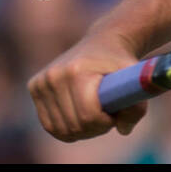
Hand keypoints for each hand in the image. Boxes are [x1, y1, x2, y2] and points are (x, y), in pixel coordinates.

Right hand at [28, 30, 147, 141]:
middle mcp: (54, 75)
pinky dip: (67, 128)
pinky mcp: (34, 87)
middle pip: (74, 125)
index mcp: (76, 71)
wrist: (102, 42)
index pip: (87, 115)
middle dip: (96, 127)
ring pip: (61, 129)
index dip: (105, 122)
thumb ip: (136, 106)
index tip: (115, 113)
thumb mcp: (133, 78)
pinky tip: (80, 116)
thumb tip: (123, 130)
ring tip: (95, 113)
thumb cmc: (120, 62)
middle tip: (107, 114)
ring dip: (82, 130)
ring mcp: (41, 82)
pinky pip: (50, 125)